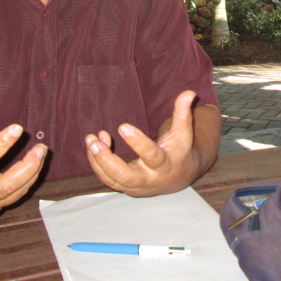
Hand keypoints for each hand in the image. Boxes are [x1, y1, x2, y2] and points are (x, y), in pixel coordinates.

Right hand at [0, 110, 47, 224]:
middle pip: (6, 186)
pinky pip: (13, 198)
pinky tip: (35, 165)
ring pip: (15, 194)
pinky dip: (26, 182)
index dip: (1, 144)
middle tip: (41, 148)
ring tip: (41, 152)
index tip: (17, 128)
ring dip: (33, 173)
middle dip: (28, 167)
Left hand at [85, 91, 208, 196]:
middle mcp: (149, 179)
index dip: (137, 142)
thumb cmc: (179, 149)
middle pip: (126, 177)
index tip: (122, 126)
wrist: (178, 177)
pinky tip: (96, 144)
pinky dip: (97, 163)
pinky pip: (107, 178)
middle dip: (108, 161)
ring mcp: (135, 186)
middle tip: (95, 143)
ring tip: (91, 139)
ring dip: (97, 161)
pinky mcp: (124, 187)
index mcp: (165, 165)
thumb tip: (189, 92)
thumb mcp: (183, 132)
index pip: (151, 156)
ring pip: (111, 179)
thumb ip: (183, 113)